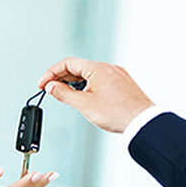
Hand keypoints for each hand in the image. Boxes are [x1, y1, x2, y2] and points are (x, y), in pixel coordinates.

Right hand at [36, 57, 154, 132]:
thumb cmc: (118, 114)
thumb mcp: (84, 105)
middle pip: (78, 68)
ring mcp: (117, 75)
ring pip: (89, 74)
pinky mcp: (122, 84)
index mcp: (98, 68)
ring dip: (75, 84)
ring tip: (68, 97)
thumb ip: (64, 94)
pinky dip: (88, 87)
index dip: (51, 74)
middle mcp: (108, 68)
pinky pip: (100, 80)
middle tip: (51, 91)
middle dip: (62, 79)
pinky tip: (86, 98)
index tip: (43, 85)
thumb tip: (51, 86)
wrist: (143, 122)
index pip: (67, 64)